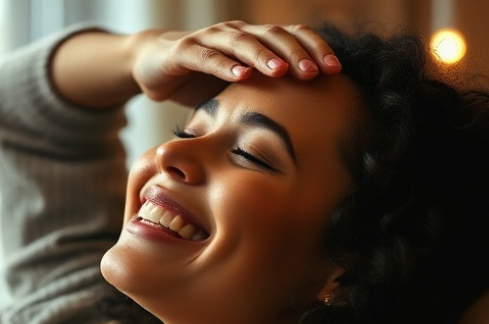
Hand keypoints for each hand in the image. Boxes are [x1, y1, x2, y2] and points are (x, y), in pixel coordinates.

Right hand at [130, 21, 341, 106]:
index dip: (315, 49)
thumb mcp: (237, 91)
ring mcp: (210, 39)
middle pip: (273, 37)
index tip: (337, 71)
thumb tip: (302, 126)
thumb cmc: (199, 80)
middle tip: (317, 74)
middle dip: (297, 54)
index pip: (292, 38)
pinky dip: (225, 65)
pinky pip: (207, 56)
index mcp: (254, 40)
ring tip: (283, 72)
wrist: (151, 65)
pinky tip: (241, 76)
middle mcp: (236, 33)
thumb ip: (264, 99)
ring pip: (242, 42)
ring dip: (264, 56)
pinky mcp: (184, 51)